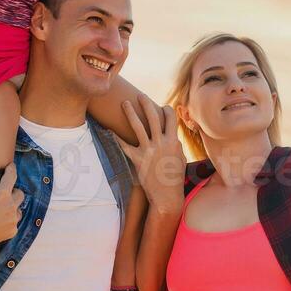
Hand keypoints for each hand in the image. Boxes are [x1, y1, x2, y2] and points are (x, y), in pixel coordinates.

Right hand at [0, 152, 23, 251]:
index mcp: (2, 193)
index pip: (12, 176)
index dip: (11, 169)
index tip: (10, 167)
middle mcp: (11, 206)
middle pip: (19, 194)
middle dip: (12, 191)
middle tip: (3, 192)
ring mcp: (13, 220)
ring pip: (18, 209)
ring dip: (11, 207)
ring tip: (0, 208)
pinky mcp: (12, 231)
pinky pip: (14, 222)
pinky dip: (8, 220)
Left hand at [116, 95, 185, 213]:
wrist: (167, 195)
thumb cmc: (175, 178)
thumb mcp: (181, 158)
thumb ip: (175, 145)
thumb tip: (173, 137)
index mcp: (173, 141)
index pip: (170, 118)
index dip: (166, 110)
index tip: (162, 106)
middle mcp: (161, 143)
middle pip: (153, 117)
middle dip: (146, 103)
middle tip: (140, 95)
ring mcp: (148, 150)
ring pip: (138, 126)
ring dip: (130, 112)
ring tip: (124, 103)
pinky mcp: (137, 159)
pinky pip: (125, 145)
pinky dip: (117, 137)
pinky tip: (109, 130)